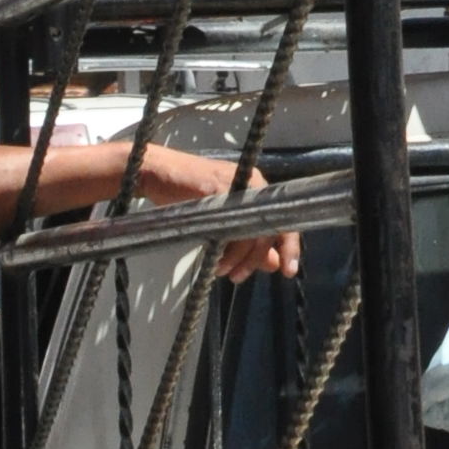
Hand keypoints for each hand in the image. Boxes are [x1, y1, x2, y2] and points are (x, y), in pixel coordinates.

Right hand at [132, 144, 303, 280]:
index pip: (283, 219)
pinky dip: (223, 246)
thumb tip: (273, 263)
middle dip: (255, 259)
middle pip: (269, 228)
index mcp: (258, 189)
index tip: (287, 271)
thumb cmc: (188, 195)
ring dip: (237, 257)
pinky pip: (228, 224)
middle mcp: (253, 183)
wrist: (158, 172)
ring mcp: (236, 184)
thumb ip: (249, 241)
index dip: (289, 246)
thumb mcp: (222, 221)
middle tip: (239, 276)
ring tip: (222, 269)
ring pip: (249, 229)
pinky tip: (214, 257)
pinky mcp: (217, 188)